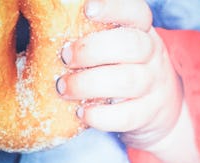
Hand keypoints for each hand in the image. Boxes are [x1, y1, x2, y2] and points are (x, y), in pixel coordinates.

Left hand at [59, 0, 190, 156]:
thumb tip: (39, 31)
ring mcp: (153, 85)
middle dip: (92, 50)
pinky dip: (101, 116)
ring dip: (89, 84)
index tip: (88, 9)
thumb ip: (86, 39)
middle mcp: (151, 54)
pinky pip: (128, 115)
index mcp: (139, 32)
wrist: (160, 111)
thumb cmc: (119, 72)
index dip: (113, 8)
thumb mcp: (111, 50)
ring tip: (63, 88)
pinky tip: (82, 113)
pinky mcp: (148, 114)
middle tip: (65, 58)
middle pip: (131, 45)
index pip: (135, 12)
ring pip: (128, 80)